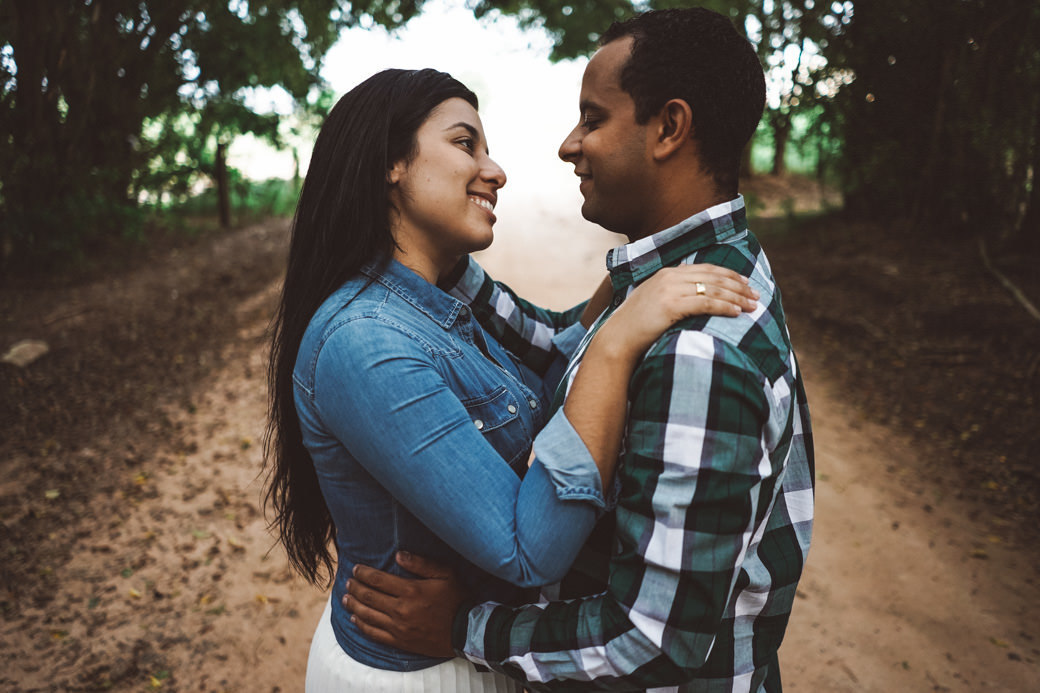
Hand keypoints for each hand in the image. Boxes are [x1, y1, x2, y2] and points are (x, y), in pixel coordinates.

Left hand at [342, 551, 463, 657]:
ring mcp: (399, 627)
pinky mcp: (400, 641)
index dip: (364, 573)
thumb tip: (398, 554)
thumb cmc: (457, 598)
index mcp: (411, 590)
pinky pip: (375, 634)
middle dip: (355, 588)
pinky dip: (362, 626)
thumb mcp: (445, 574)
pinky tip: (355, 619)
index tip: (355, 569)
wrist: (466, 631)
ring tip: (345, 598)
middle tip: (347, 582)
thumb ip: (421, 564)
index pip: (378, 580)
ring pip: (368, 615)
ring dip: (354, 605)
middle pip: (369, 597)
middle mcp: (401, 609)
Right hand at [597, 263, 757, 361]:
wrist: (617, 338)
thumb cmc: (637, 326)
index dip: (729, 275)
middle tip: (756, 295)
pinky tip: (736, 313)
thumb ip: (674, 294)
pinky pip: (705, 304)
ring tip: (752, 306)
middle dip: (738, 286)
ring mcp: (670, 289)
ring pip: (713, 289)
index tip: (746, 283)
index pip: (706, 269)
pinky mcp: (671, 305)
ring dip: (736, 297)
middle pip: (713, 276)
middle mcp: (670, 276)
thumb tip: (697, 299)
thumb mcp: (656, 302)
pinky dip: (723, 307)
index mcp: (667, 273)